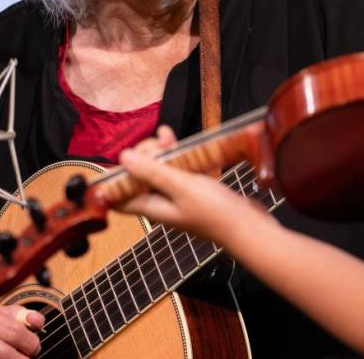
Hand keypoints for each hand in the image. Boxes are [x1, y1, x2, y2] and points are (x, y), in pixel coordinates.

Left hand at [119, 127, 274, 245]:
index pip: (118, 197)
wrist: (247, 226)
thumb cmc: (215, 211)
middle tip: (157, 145)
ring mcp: (175, 195)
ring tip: (166, 136)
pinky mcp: (190, 188)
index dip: (116, 176)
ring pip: (156, 169)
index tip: (126, 157)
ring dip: (158, 151)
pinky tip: (173, 139)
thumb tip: (123, 157)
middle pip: (137, 177)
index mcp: (150, 207)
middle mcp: (159, 202)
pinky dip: (173, 153)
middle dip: (142, 156)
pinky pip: (174, 168)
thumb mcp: (181, 187)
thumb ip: (152, 172)